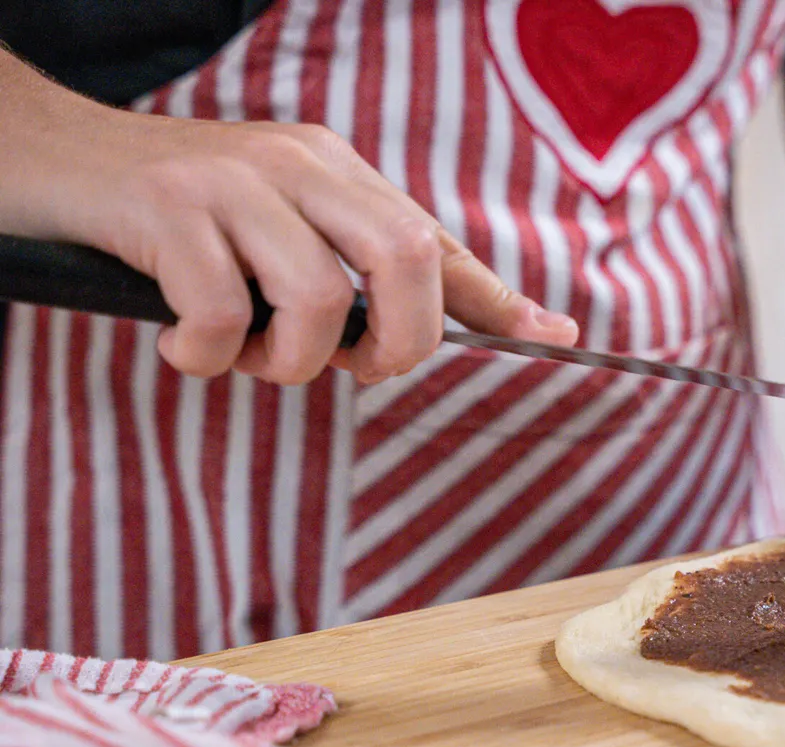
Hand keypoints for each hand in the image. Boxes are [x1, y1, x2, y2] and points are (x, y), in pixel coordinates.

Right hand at [0, 68, 576, 384]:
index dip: (496, 298)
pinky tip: (179, 344)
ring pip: (319, 295)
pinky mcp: (165, 207)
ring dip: (288, 360)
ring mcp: (231, 181)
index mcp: (333, 171)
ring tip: (241, 354)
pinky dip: (205, 353)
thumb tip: (444, 329)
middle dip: (397, 342)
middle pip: (404, 259)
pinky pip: (219, 309)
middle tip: (350, 369)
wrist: (45, 160)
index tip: (555, 337)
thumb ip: (349, 272)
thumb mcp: (273, 230)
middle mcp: (295, 164)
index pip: (432, 239)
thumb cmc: (170, 219)